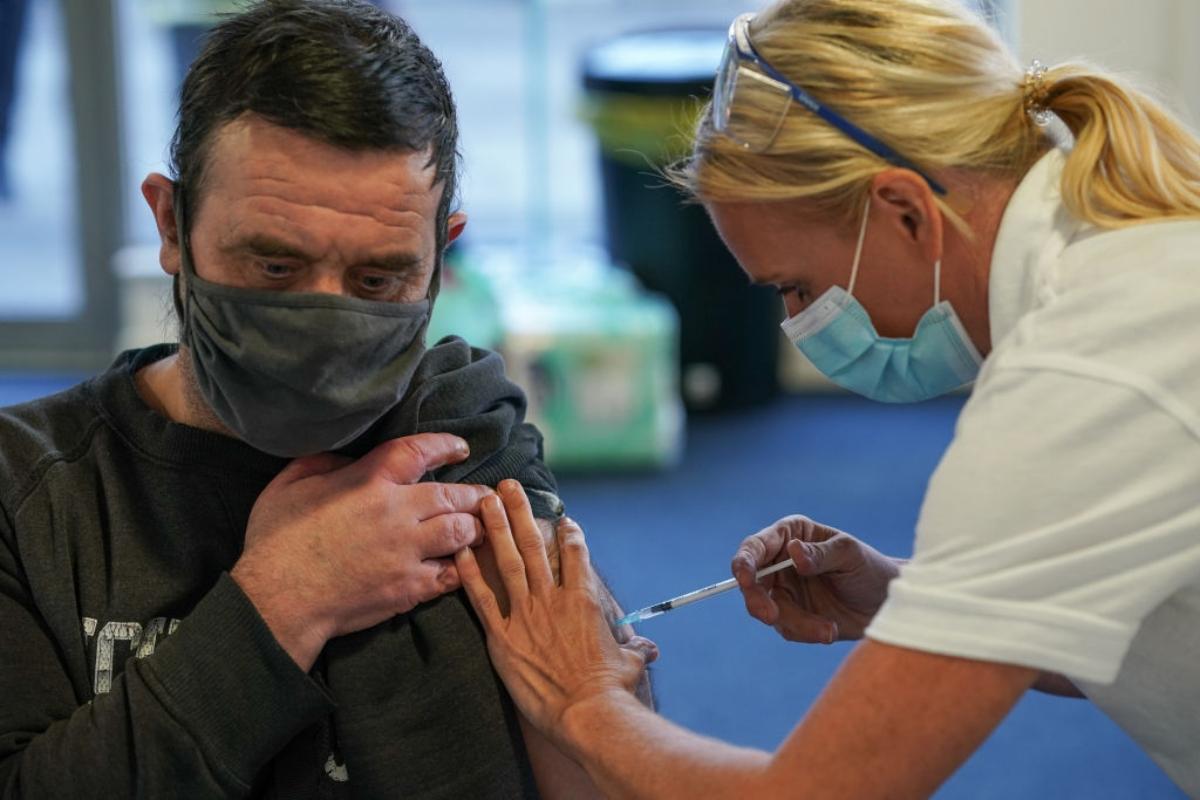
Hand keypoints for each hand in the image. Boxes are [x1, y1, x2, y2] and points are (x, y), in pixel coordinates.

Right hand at [232, 434, 492, 669]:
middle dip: (475, 493)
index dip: (446, 445)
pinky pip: (451, 573)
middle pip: (453, 494)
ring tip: (482, 526)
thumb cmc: (276, 541)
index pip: (420, 451)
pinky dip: (462, 566)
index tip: (461, 448)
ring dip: (475, 527)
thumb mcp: (288, 485)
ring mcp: (408, 552)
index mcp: (369, 481)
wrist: (278, 601)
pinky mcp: (410, 588)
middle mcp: (397, 512)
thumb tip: (349, 458)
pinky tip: (464, 563)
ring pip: (462, 532)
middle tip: (486, 494)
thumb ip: (322, 463)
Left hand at [457, 480, 657, 748]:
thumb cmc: (614, 689)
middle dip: (521, 511)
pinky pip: (481, 598)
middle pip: (534, 544)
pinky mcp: (503, 637)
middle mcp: (552, 598)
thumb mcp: (631, 662)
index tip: (562, 519)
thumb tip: (648, 647)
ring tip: (486, 500)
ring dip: (496, 527)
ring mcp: (526, 615)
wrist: (588, 713)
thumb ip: (635, 647)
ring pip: (507, 560)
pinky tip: (461, 549)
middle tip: (509, 485)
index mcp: (584, 599)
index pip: (575, 554)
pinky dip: (470, 572)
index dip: (568, 533)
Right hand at [732, 515, 900, 642]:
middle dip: (758, 600)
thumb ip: (821, 554)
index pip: (756, 546)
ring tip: (828, 631)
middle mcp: (780, 561)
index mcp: (791, 535)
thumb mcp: (850, 555)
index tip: (745, 580)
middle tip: (771, 616)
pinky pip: (786, 627)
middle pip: (752, 581)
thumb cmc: (870, 569)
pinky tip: (830, 630)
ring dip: (796, 623)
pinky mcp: (791, 615)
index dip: (745, 562)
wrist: (887, 605)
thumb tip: (793, 552)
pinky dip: (805, 632)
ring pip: (769, 609)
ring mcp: (784, 590)